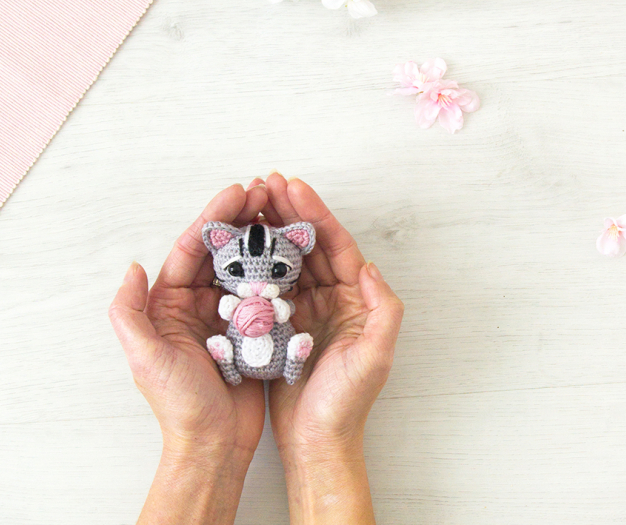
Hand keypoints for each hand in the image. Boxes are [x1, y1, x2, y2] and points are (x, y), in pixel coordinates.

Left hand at [109, 182, 268, 467]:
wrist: (214, 443)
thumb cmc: (178, 404)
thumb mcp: (145, 358)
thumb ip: (130, 312)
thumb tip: (133, 267)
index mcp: (169, 303)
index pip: (191, 248)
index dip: (214, 217)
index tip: (237, 193)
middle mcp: (197, 301)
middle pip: (221, 248)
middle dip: (243, 217)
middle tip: (266, 191)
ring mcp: (227, 312)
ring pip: (245, 263)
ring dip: (262, 235)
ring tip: (282, 208)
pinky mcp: (252, 327)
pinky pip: (265, 288)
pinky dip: (278, 266)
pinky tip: (294, 247)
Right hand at [259, 174, 403, 498]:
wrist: (318, 442)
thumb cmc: (348, 403)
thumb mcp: (375, 357)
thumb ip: (383, 309)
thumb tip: (369, 266)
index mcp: (357, 296)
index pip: (336, 245)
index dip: (316, 214)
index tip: (294, 187)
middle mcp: (335, 295)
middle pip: (311, 243)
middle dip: (291, 211)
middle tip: (267, 183)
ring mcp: (309, 306)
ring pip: (290, 258)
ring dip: (273, 229)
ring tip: (251, 203)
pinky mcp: (285, 322)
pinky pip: (273, 283)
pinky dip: (259, 261)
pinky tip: (241, 243)